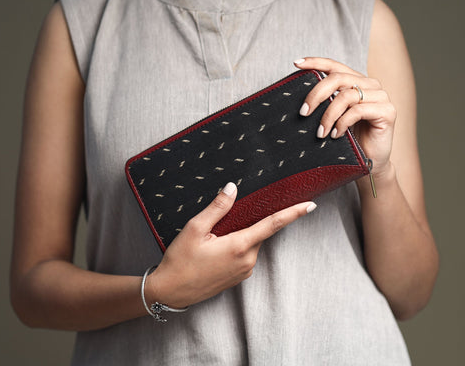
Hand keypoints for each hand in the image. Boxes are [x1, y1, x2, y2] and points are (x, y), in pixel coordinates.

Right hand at [144, 182, 316, 308]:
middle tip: (227, 219)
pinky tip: (217, 247)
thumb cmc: (181, 260)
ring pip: (251, 243)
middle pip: (259, 232)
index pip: (273, 224)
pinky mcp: (238, 277)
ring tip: (214, 237)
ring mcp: (244, 271)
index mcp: (240, 246)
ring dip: (241, 234)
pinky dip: (237, 245)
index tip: (310, 205)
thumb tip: (232, 188)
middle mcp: (247, 260)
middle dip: (250, 221)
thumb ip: (218, 207)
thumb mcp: (195, 228)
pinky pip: (245, 254)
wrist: (170, 292)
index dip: (293, 213)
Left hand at [293, 57, 396, 176]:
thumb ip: (325, 102)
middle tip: (303, 112)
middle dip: (316, 95)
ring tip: (320, 132)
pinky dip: (342, 123)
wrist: (370, 162)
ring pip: (346, 96)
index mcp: (356, 81)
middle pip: (337, 79)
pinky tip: (336, 135)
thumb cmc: (350, 138)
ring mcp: (381, 96)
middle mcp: (370, 84)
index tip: (296, 63)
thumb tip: (302, 99)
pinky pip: (358, 111)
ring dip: (328, 116)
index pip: (334, 66)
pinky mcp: (387, 111)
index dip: (316, 62)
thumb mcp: (333, 116)